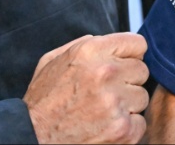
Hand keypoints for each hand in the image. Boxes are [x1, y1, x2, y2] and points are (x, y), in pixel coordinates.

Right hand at [24, 33, 149, 143]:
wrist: (31, 138)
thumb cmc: (42, 102)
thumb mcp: (53, 61)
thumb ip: (82, 44)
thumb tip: (105, 40)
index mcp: (90, 52)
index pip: (138, 44)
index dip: (129, 56)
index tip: (121, 66)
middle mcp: (106, 73)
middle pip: (142, 70)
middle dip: (127, 81)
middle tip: (106, 93)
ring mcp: (115, 102)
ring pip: (142, 97)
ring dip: (127, 105)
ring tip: (102, 111)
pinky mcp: (122, 129)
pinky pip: (140, 122)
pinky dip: (126, 127)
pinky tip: (105, 126)